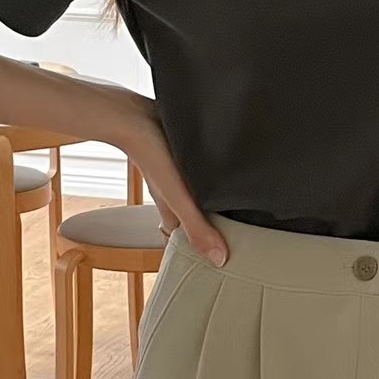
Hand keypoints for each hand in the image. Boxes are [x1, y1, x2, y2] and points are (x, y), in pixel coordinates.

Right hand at [116, 92, 228, 265]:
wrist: (134, 116)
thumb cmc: (152, 156)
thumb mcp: (178, 198)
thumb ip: (197, 227)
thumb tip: (220, 259)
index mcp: (173, 214)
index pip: (186, 242)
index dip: (201, 252)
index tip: (227, 261)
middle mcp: (175, 199)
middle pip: (193, 221)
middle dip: (214, 228)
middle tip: (243, 234)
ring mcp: (177, 180)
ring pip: (197, 200)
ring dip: (214, 203)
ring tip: (241, 208)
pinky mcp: (182, 161)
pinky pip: (198, 178)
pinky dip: (210, 181)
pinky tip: (226, 175)